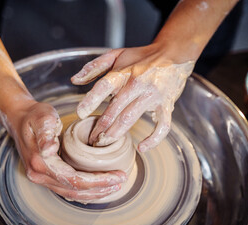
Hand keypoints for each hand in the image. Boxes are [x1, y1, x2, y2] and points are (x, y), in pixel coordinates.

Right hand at [8, 101, 126, 201]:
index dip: (98, 181)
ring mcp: (40, 177)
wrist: (19, 118)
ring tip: (113, 186)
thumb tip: (49, 150)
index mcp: (40, 162)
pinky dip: (84, 190)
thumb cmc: (34, 115)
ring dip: (93, 192)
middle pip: (74, 190)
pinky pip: (66, 189)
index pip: (74, 179)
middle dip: (100, 188)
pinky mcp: (45, 176)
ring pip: (71, 193)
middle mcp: (39, 175)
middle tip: (120, 181)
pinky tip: (97, 187)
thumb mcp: (42, 118)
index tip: (117, 176)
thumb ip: (46, 133)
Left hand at [71, 44, 194, 151]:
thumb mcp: (116, 55)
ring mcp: (153, 95)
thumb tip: (74, 81)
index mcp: (123, 71)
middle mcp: (137, 83)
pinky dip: (154, 139)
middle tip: (92, 140)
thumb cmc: (142, 57)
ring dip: (116, 133)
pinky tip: (142, 147)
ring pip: (132, 117)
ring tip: (104, 144)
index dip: (91, 100)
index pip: (104, 86)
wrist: (173, 54)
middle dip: (101, 127)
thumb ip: (93, 67)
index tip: (80, 113)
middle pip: (116, 108)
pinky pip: (162, 125)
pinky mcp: (167, 105)